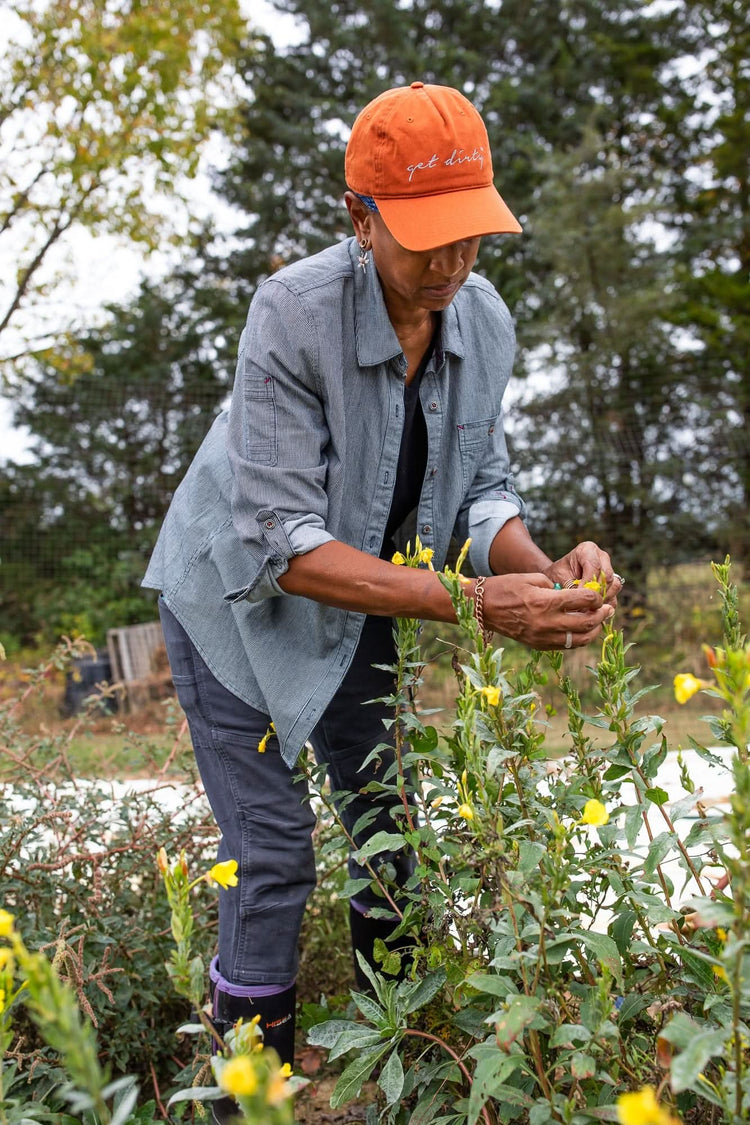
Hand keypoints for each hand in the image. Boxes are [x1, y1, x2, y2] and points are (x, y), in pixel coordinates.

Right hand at [481, 572, 614, 650]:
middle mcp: (547, 622)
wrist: (483, 608)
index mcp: (546, 602)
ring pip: (580, 639)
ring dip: (594, 630)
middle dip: (601, 615)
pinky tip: (581, 629)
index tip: (599, 593)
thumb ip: (555, 586)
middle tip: (607, 608)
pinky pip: (566, 645)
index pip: (584, 600)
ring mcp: (543, 637)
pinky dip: (578, 638)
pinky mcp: (539, 645)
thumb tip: (574, 594)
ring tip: (598, 621)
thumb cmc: (506, 587)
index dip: (596, 596)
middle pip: (587, 622)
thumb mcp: (532, 578)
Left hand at [543, 541, 622, 606]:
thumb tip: (582, 605)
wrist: (557, 580)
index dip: (588, 583)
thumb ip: (571, 588)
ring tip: (585, 609)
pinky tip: (591, 611)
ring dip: (601, 600)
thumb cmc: (556, 576)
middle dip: (595, 594)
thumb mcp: (559, 578)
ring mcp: (610, 571)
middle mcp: (602, 558)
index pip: (594, 566)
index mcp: (587, 550)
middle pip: (607, 577)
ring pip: (614, 587)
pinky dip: (604, 607)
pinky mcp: (612, 586)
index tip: (578, 596)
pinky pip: (614, 597)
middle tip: (582, 606)